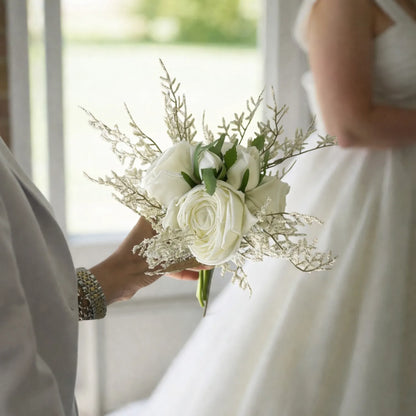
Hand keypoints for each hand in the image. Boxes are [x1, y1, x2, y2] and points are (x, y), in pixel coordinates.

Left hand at [89, 217, 205, 304]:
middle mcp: (153, 232)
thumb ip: (182, 247)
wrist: (116, 280)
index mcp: (152, 220)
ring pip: (177, 251)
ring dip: (192, 258)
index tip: (207, 217)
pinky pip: (171, 265)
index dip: (191, 215)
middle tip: (212, 242)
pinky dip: (183, 270)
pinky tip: (197, 276)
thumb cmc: (136, 259)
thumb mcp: (162, 249)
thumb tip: (201, 242)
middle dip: (195, 241)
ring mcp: (154, 249)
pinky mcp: (153, 264)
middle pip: (179, 234)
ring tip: (209, 263)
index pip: (175, 212)